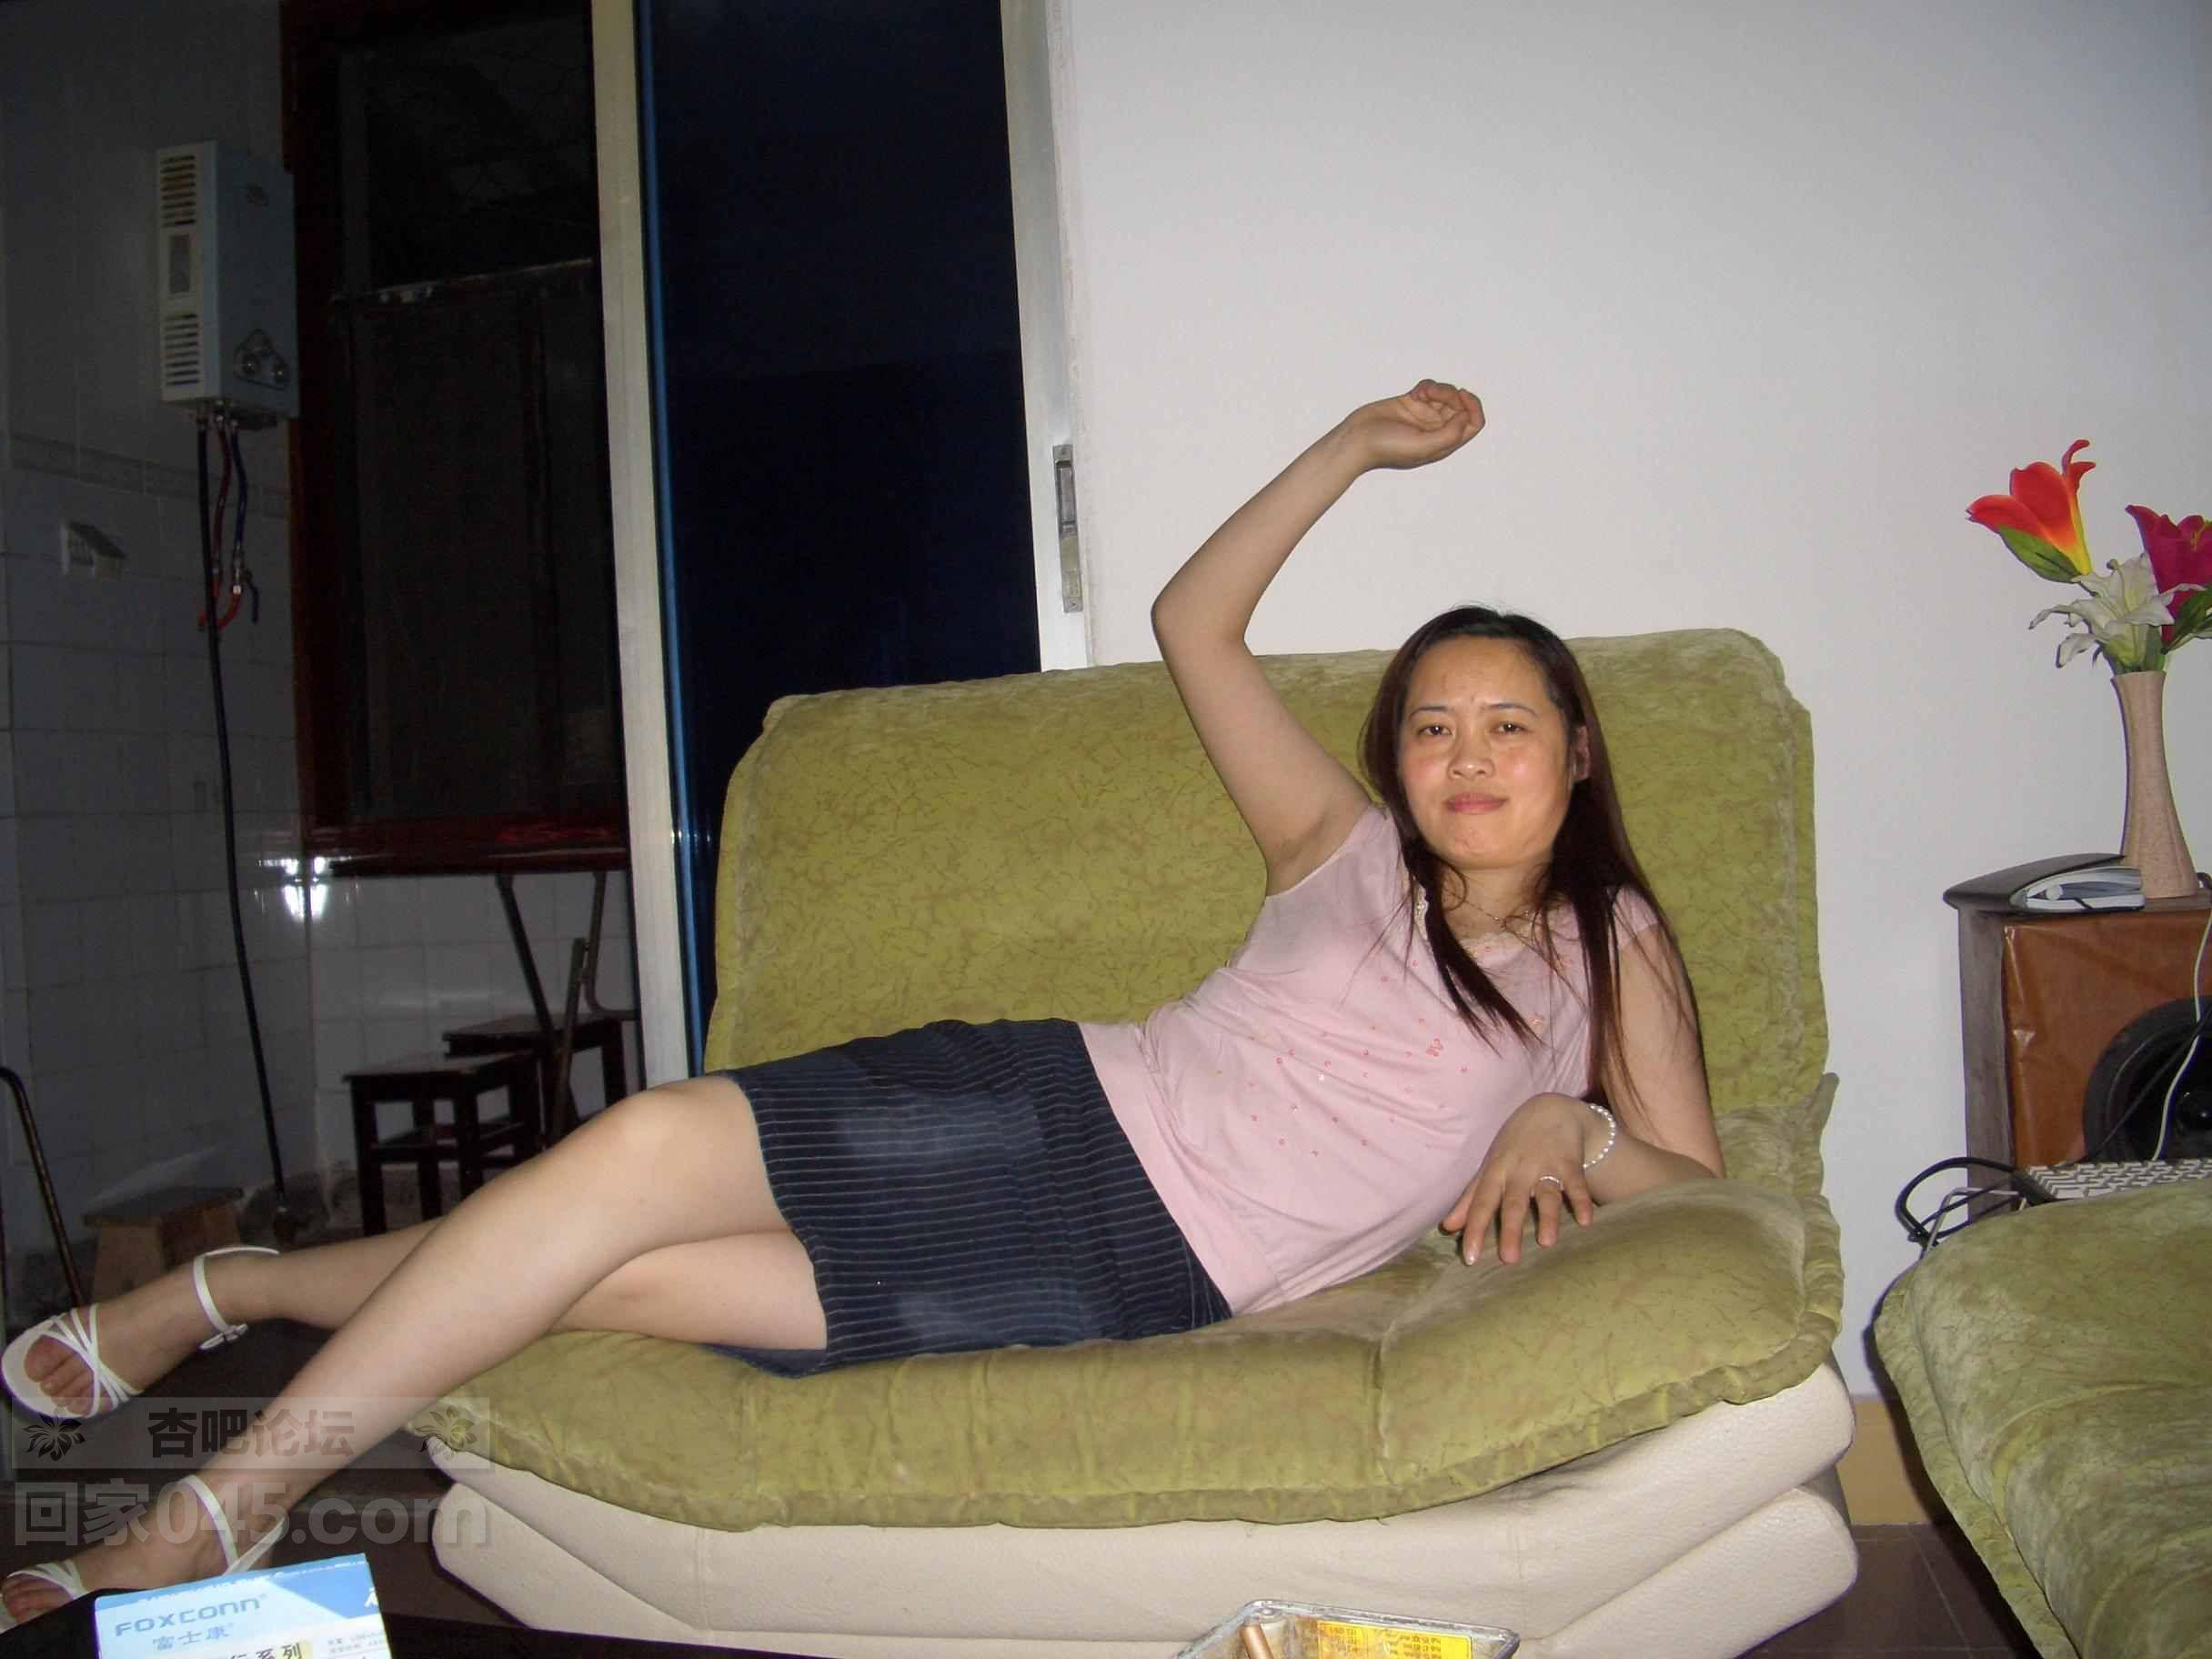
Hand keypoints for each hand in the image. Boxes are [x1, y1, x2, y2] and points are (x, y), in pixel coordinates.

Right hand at [1340, 380, 1485, 472]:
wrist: (1356, 440)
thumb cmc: (1386, 448)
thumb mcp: (1423, 447)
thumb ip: (1449, 435)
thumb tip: (1465, 416)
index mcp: (1443, 443)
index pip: (1473, 424)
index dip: (1474, 407)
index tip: (1462, 396)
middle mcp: (1436, 429)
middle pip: (1460, 406)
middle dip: (1451, 395)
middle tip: (1431, 396)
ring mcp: (1424, 415)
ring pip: (1445, 394)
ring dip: (1438, 388)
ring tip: (1420, 393)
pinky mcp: (1411, 402)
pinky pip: (1430, 387)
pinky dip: (1427, 385)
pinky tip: (1414, 392)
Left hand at [1439, 1093, 1594, 1265]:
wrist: (1550, 1110)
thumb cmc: (1514, 1146)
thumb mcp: (1490, 1167)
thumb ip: (1471, 1198)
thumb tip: (1448, 1227)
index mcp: (1496, 1172)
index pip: (1482, 1203)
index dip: (1475, 1229)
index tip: (1469, 1258)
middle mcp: (1520, 1170)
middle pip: (1513, 1202)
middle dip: (1510, 1229)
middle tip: (1509, 1259)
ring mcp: (1546, 1165)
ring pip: (1546, 1194)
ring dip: (1547, 1217)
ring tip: (1547, 1243)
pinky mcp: (1571, 1162)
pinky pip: (1577, 1184)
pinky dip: (1582, 1201)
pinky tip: (1586, 1221)